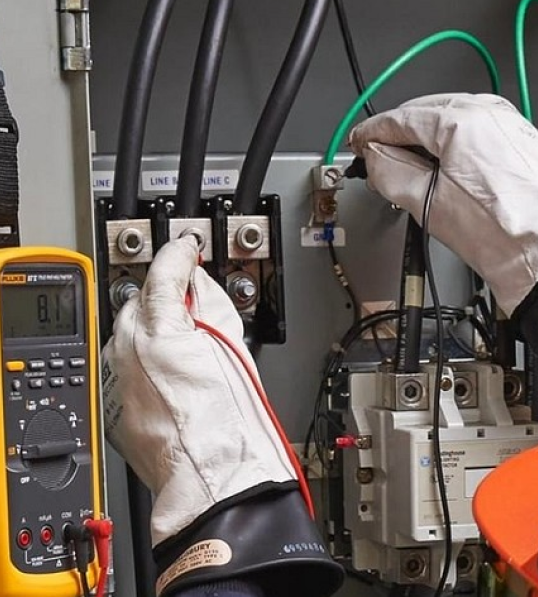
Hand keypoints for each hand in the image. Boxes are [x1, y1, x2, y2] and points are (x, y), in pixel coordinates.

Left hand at [102, 236, 341, 594]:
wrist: (217, 475)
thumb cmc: (233, 423)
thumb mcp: (234, 348)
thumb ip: (213, 308)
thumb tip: (202, 287)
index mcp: (161, 331)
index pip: (163, 272)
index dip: (179, 254)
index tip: (187, 248)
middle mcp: (129, 351)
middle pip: (139, 301)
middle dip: (163, 294)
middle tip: (193, 296)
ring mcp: (118, 380)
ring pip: (128, 334)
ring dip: (153, 327)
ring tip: (189, 340)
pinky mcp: (117, 405)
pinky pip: (125, 369)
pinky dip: (145, 361)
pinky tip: (175, 374)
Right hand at [348, 93, 537, 316]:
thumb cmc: (501, 233)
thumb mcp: (427, 203)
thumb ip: (389, 172)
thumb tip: (375, 158)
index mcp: (462, 118)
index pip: (400, 118)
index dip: (372, 133)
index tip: (358, 143)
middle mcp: (488, 112)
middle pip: (426, 113)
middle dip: (399, 136)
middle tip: (378, 159)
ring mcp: (507, 124)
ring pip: (451, 122)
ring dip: (426, 141)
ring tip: (409, 170)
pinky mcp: (519, 141)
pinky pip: (474, 133)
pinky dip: (453, 145)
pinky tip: (443, 169)